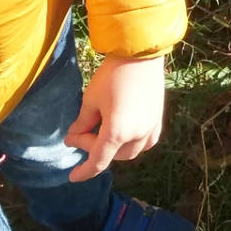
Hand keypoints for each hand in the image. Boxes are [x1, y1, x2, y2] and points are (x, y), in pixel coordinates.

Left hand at [67, 54, 165, 180]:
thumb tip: (75, 135)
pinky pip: (146, 142)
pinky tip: (125, 133)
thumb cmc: (112, 76)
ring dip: (114, 149)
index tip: (72, 176)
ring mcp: (150, 128)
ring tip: (101, 134)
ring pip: (130, 151)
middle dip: (94, 148)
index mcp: (117, 132)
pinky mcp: (158, 119)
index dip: (84, 171)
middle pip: (113, 155)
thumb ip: (83, 122)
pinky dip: (133, 143)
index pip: (98, 161)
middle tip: (80, 133)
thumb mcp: (91, 100)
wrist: (140, 55)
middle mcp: (136, 135)